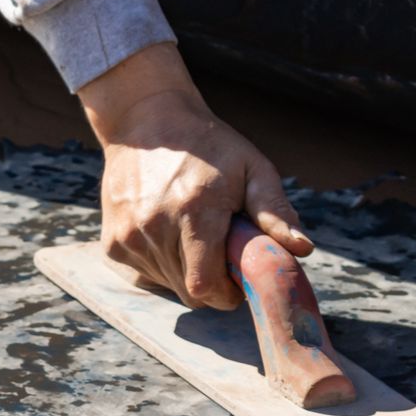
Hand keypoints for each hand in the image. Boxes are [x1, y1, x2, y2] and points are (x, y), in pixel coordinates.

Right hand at [77, 43, 311, 309]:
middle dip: (211, 283)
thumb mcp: (251, 168)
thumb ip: (274, 211)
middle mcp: (156, 228)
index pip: (205, 286)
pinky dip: (162, 265)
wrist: (146, 121)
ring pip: (168, 285)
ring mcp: (129, 237)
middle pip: (188, 291)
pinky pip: (146, 275)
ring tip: (192, 235)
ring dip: (186, 272)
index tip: (237, 282)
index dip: (226, 294)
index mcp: (195, 212)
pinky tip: (168, 233)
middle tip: (220, 252)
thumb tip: (303, 248)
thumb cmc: (208, 145)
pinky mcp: (113, 242)